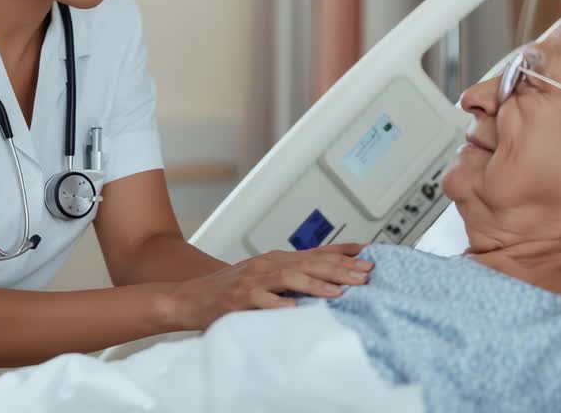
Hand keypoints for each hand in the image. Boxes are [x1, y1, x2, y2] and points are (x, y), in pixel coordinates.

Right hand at [159, 243, 373, 330]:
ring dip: (316, 284)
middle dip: (340, 268)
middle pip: (310, 263)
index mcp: (277, 259)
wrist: (190, 297)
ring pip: (290, 277)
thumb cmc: (231, 289)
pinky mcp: (239, 298)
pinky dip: (279, 304)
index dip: (343, 252)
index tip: (369, 253)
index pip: (316, 252)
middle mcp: (268, 265)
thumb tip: (328, 278)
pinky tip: (295, 309)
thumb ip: (293, 276)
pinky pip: (262, 301)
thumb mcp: (265, 276)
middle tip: (365, 274)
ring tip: (339, 291)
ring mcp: (253, 280)